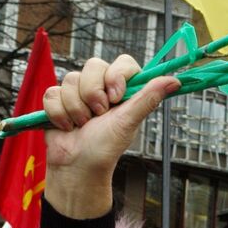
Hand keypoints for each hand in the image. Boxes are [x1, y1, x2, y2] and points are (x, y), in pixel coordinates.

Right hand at [43, 55, 179, 218]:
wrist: (76, 165)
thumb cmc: (105, 147)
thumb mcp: (129, 121)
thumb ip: (148, 98)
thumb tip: (175, 81)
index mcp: (123, 89)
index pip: (123, 62)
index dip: (116, 76)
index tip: (116, 97)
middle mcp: (102, 87)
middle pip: (93, 65)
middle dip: (93, 94)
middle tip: (98, 115)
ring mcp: (79, 92)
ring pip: (70, 79)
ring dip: (76, 108)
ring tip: (83, 124)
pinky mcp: (58, 100)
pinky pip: (52, 93)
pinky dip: (59, 113)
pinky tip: (66, 126)